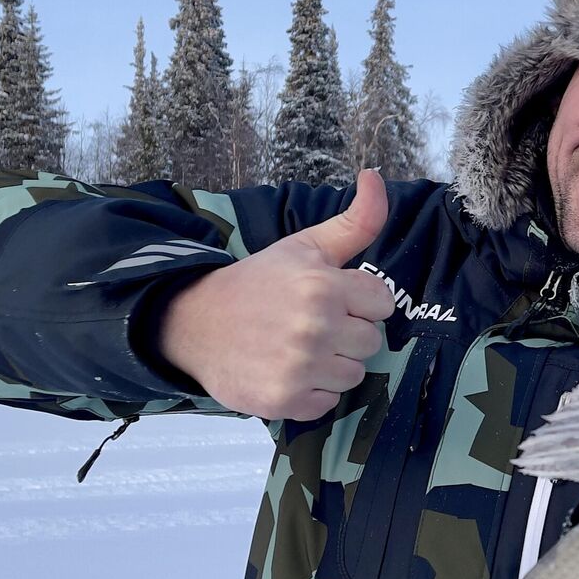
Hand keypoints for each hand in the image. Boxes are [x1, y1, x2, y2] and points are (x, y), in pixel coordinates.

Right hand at [158, 168, 393, 420]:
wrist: (195, 321)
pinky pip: (327, 403)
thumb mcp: (305, 246)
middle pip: (371, 342)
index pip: (383, 304)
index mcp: (323, 285)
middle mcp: (315, 327)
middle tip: (311, 325)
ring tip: (299, 348)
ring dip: (332, 365)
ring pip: (354, 375)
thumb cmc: (258, 282)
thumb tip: (376, 176)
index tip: (332, 299)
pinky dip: (311, 392)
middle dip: (348, 334)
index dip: (360, 302)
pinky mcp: (284, 400)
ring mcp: (299, 366)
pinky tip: (287, 371)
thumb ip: (354, 220)